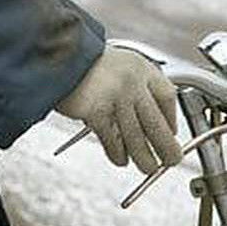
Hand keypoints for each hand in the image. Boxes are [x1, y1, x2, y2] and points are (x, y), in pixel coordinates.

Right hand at [54, 45, 182, 174]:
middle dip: (166, 147)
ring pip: (137, 138)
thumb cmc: (82, 63)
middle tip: (171, 160)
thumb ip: (134, 87)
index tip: (171, 132)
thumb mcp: (116, 66)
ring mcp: (115, 97)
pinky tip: (120, 159)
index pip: (167, 96)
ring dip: (144, 158)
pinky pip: (112, 140)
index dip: (171, 118)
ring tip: (148, 167)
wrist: (55, 58)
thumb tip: (150, 123)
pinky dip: (117, 154)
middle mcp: (132, 81)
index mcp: (140, 67)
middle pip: (157, 123)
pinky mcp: (96, 111)